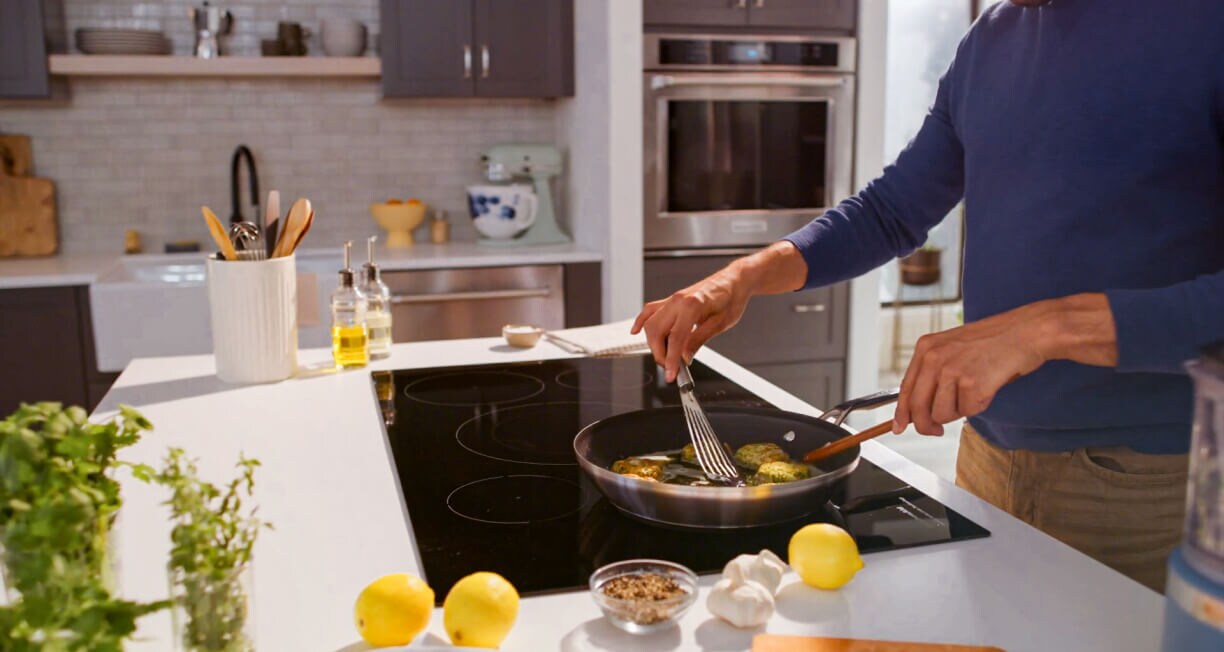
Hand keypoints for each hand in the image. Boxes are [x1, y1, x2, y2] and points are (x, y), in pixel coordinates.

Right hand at [632, 266, 751, 382]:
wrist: (734, 281)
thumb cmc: (731, 299)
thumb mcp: (720, 324)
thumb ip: (699, 340)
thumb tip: (684, 357)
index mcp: (692, 305)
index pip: (675, 338)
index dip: (671, 359)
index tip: (671, 374)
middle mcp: (678, 300)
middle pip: (657, 331)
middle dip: (660, 353)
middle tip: (671, 368)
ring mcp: (672, 299)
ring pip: (651, 323)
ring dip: (653, 343)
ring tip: (665, 356)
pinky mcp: (671, 300)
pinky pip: (650, 310)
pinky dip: (641, 321)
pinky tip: (635, 331)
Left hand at [892, 293, 1116, 435]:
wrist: (1027, 331)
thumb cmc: (994, 341)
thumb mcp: (954, 349)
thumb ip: (933, 375)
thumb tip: (916, 410)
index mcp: (926, 348)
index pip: (905, 388)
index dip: (901, 413)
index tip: (897, 427)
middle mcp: (934, 358)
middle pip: (918, 407)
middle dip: (926, 425)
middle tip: (936, 431)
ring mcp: (952, 370)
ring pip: (942, 414)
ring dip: (959, 411)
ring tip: (975, 389)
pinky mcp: (972, 383)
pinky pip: (969, 412)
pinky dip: (979, 406)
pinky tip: (989, 386)